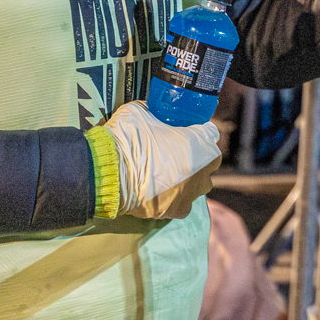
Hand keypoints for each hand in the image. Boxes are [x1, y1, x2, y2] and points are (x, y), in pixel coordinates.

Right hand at [102, 101, 222, 218]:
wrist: (110, 172)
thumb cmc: (129, 137)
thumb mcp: (142, 111)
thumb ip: (156, 111)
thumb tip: (153, 109)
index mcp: (202, 142)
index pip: (209, 133)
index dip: (196, 131)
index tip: (183, 131)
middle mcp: (205, 168)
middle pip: (207, 160)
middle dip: (194, 156)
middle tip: (171, 153)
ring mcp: (194, 191)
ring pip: (198, 183)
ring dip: (187, 178)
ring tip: (165, 174)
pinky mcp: (180, 210)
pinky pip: (184, 203)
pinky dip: (175, 198)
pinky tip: (160, 192)